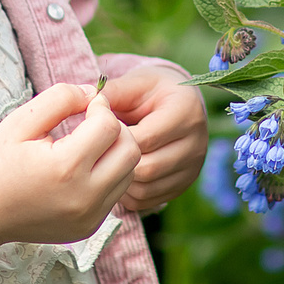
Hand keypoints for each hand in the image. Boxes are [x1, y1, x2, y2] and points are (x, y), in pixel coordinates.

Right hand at [0, 84, 140, 263]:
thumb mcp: (20, 121)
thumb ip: (60, 98)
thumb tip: (94, 93)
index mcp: (65, 168)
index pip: (110, 126)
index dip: (100, 107)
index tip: (86, 105)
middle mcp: (84, 197)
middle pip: (131, 150)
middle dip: (116, 129)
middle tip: (92, 123)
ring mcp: (89, 217)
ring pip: (130, 172)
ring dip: (116, 152)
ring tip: (88, 145)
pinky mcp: (90, 228)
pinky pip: (116, 192)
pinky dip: (108, 175)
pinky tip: (82, 168)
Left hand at [98, 63, 207, 213]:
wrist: (177, 103)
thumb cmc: (151, 91)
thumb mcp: (134, 83)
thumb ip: (112, 93)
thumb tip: (87, 105)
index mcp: (185, 112)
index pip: (146, 138)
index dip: (115, 139)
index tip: (96, 133)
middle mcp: (196, 142)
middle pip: (148, 167)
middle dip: (117, 161)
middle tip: (98, 151)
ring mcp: (192, 168)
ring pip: (146, 187)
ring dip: (120, 179)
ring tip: (106, 162)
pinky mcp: (183, 185)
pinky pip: (148, 200)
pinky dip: (127, 192)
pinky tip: (117, 174)